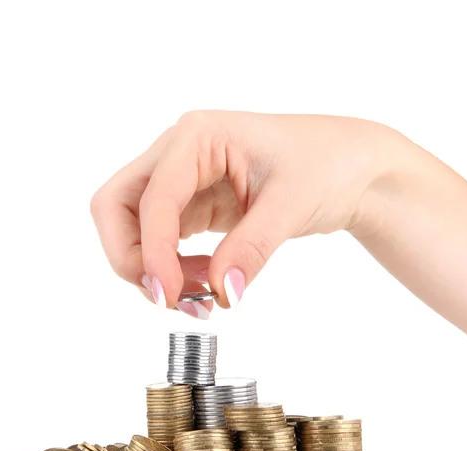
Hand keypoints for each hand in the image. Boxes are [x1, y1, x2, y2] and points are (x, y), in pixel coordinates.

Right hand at [91, 110, 391, 317]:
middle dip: (131, 257)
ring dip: (153, 270)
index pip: (152, 198)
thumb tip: (223, 292)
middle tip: (167, 296)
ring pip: (133, 229)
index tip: (168, 294)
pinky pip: (162, 243)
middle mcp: (178, 155)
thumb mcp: (292, 204)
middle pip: (117, 208)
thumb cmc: (327, 165)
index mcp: (197, 137)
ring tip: (201, 297)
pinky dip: (173, 271)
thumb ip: (252, 248)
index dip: (152, 251)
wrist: (349, 169)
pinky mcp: (194, 208)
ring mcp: (183, 183)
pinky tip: (206, 286)